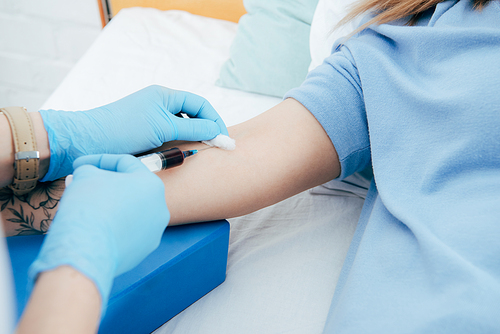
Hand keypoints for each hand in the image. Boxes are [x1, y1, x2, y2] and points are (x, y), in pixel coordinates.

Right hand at [29, 154, 168, 305]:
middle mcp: (159, 208)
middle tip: (80, 185)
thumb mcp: (85, 176)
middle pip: (129, 189)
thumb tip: (85, 174)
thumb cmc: (90, 207)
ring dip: (108, 206)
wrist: (88, 251)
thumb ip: (88, 170)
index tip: (79, 165)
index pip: (125, 163)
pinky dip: (112, 227)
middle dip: (103, 184)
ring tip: (84, 208)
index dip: (99, 160)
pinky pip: (126, 233)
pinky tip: (94, 228)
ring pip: (129, 212)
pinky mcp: (143, 251)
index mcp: (151, 184)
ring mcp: (154, 232)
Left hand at [39, 85, 227, 180]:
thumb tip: (218, 133)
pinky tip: (183, 156)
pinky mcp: (146, 136)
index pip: (200, 104)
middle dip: (207, 130)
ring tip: (202, 153)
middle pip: (193, 116)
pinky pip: (170, 139)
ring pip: (183, 129)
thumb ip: (193, 130)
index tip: (224, 138)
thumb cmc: (124, 129)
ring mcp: (153, 120)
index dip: (215, 120)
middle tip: (218, 147)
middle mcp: (160, 105)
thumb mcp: (164, 127)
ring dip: (193, 139)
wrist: (89, 142)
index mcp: (164, 95)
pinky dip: (180, 146)